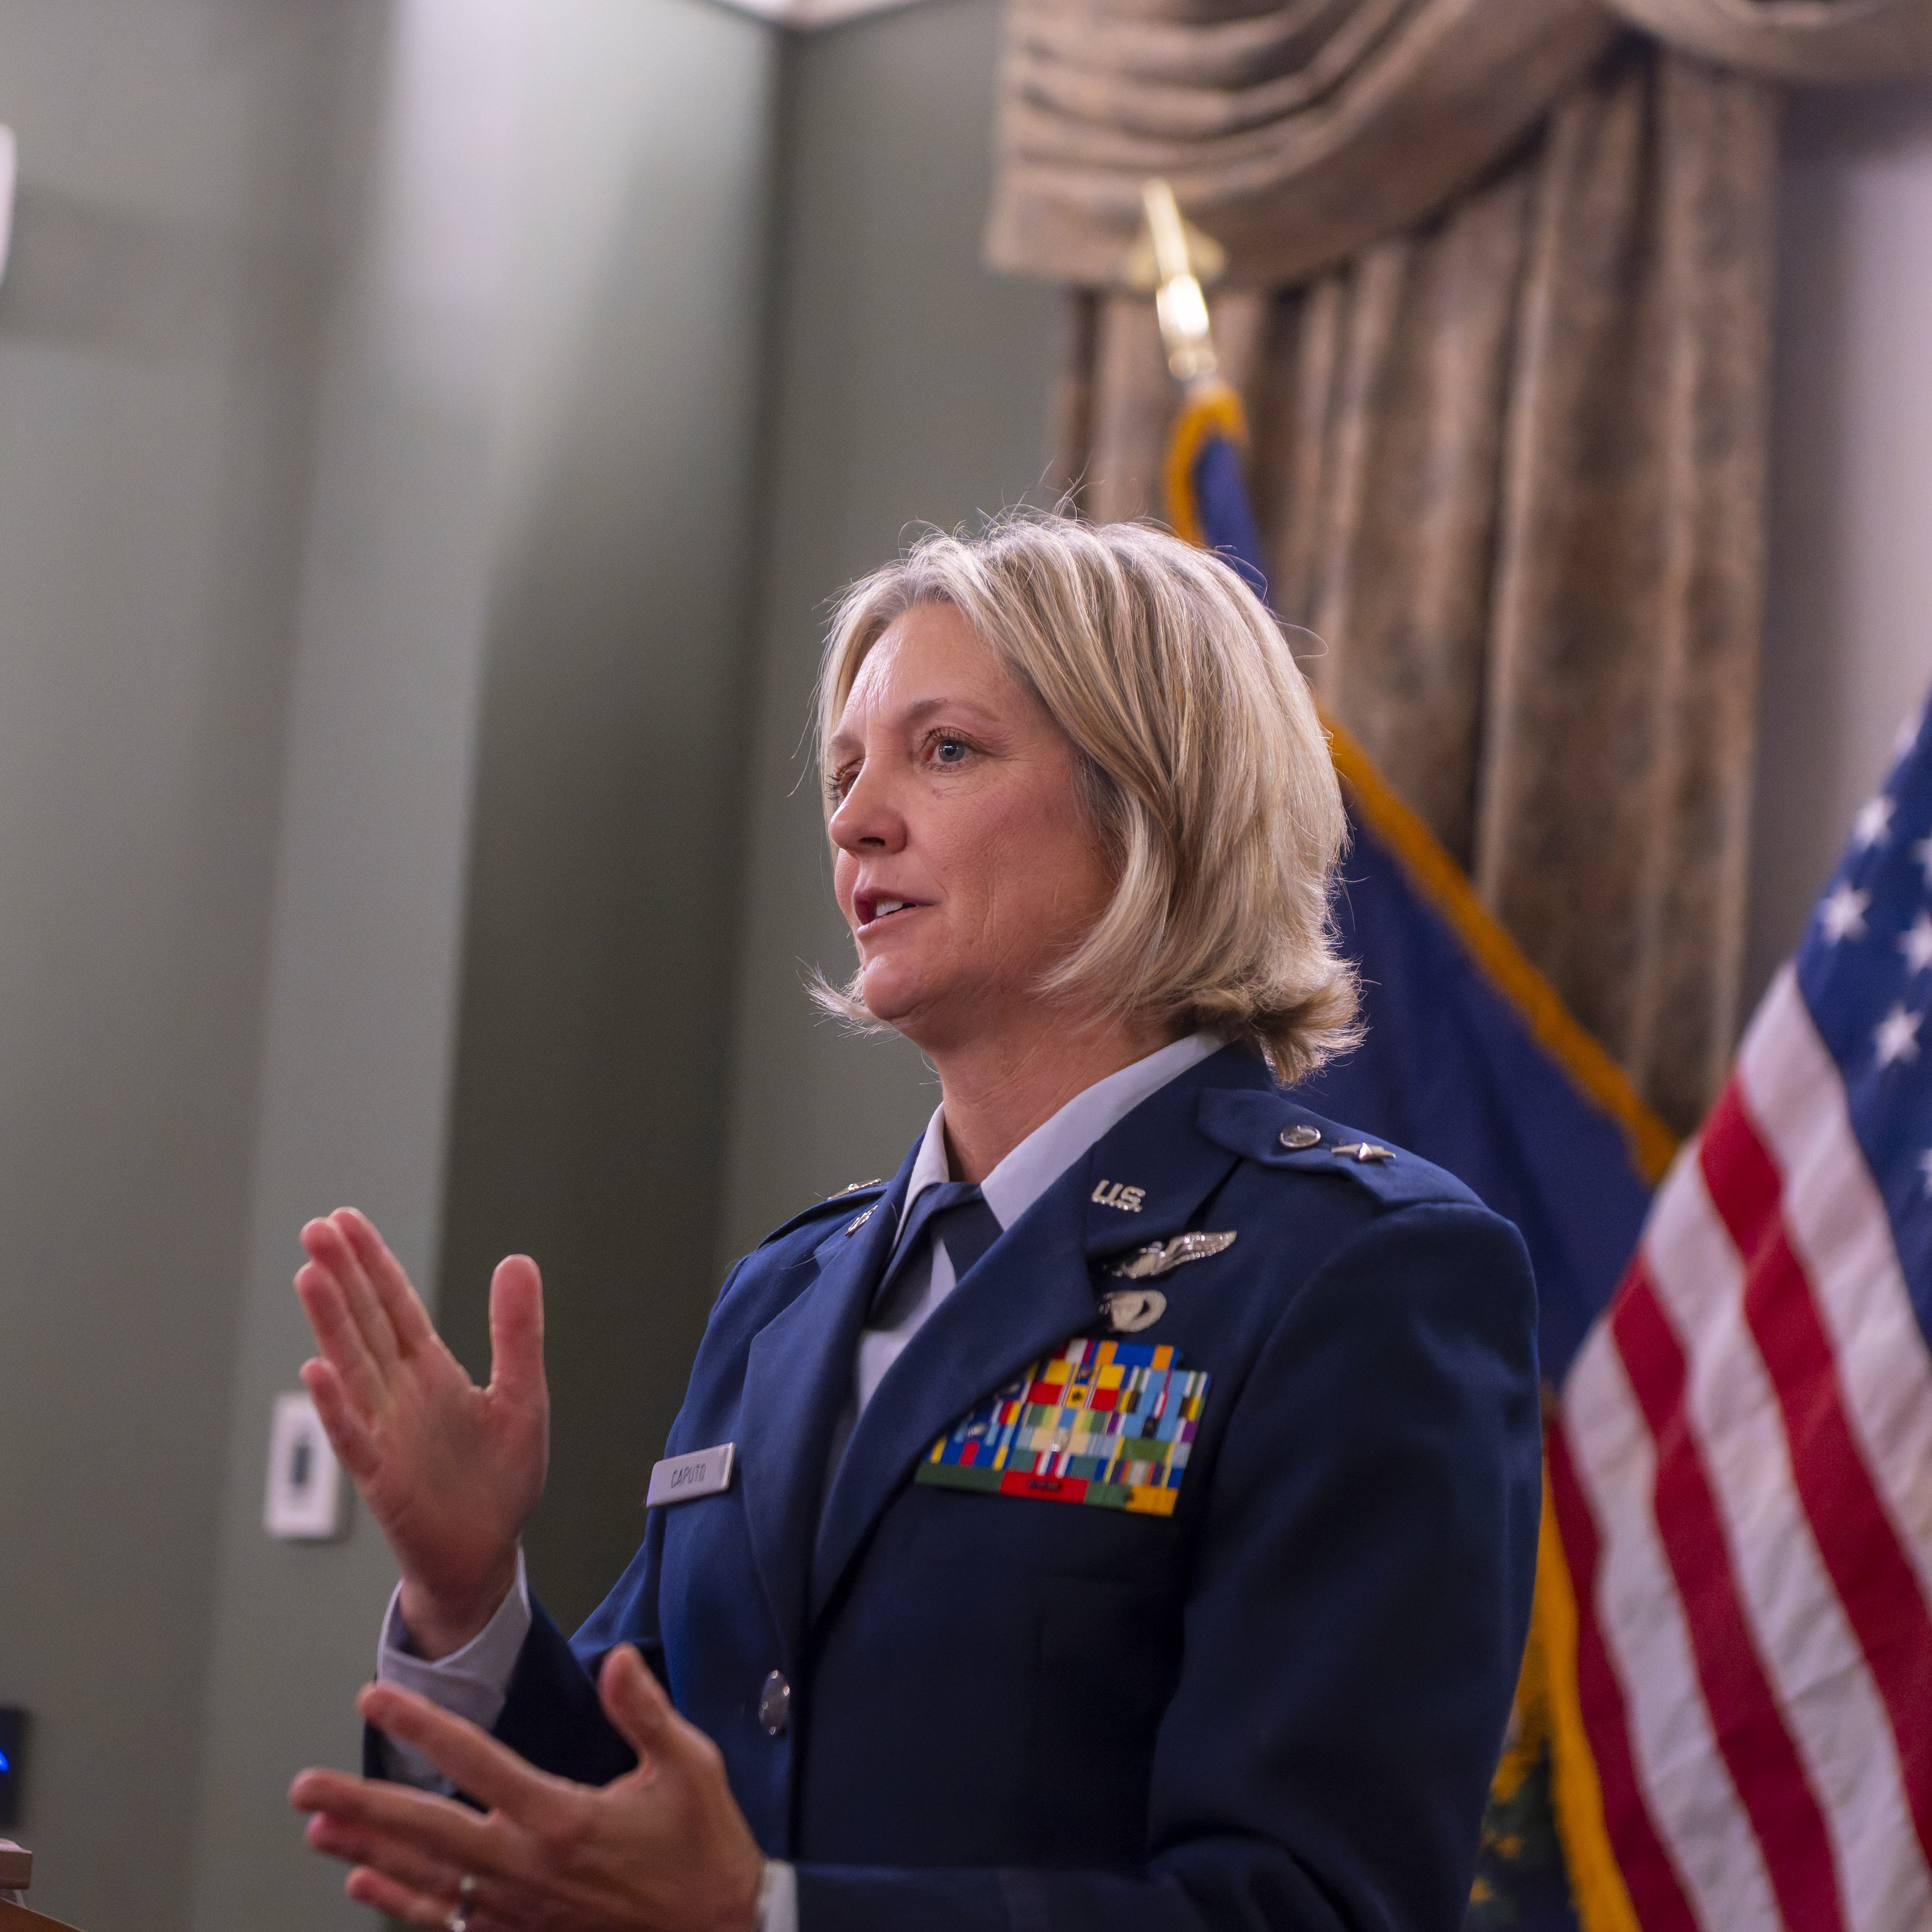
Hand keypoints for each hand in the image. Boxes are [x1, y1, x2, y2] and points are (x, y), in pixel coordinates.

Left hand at [290, 1647, 763, 1931]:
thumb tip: (619, 1660)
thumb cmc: (704, 1848)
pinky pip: (448, 1921)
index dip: (422, 1725)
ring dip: (367, 1854)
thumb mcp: (691, 1767)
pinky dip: (401, 1905)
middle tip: (306, 1788)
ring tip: (317, 1832)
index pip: (476, 1761)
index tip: (377, 1697)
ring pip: (425, 1879)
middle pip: (426, 1832)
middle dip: (362, 1806)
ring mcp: (520, 1910)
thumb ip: (646, 1712)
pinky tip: (365, 1887)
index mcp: (563, 1818)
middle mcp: (528, 1867)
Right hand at [295, 1208, 548, 1654]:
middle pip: (365, 1324)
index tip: (344, 1220)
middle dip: (342, 1277)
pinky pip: (355, 1436)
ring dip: (330, 1324)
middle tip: (316, 1228)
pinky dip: (336, 1406)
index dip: (372, 1263)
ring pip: (352, 1368)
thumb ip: (518, 1331)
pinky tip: (316, 1371)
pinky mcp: (382, 1477)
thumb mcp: (523, 1395)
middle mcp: (399, 1394)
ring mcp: (385, 1432)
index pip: (394, 1304)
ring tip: (309, 1277)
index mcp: (429, 1371)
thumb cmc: (499, 1480)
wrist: (487, 1553)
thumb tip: (518, 1260)